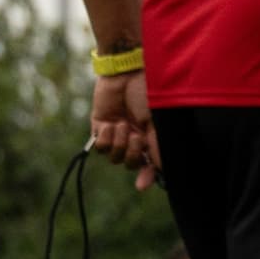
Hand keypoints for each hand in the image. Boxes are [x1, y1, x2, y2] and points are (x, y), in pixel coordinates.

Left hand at [89, 71, 161, 191]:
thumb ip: (157, 147)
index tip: (142, 185)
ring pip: (112, 158)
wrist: (127, 73)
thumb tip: (160, 172)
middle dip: (132, 153)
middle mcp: (133, 137)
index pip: (148, 164)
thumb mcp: (156, 123)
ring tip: (122, 125)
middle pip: (129, 163)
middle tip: (136, 137)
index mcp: (150, 137)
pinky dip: (105, 137)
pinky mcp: (100, 126)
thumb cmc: (147, 93)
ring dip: (118, 143)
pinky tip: (110, 124)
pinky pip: (99, 146)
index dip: (146, 176)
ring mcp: (116, 133)